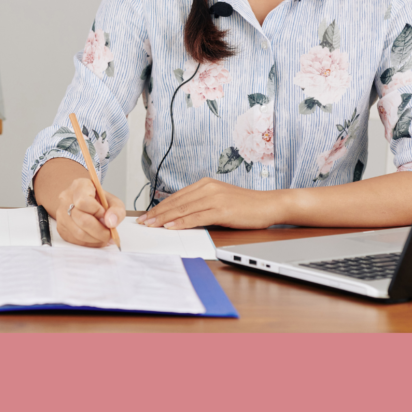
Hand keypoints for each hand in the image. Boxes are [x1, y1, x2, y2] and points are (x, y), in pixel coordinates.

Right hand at [56, 177, 125, 246]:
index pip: (83, 201)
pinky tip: (96, 239)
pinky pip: (74, 240)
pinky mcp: (61, 228)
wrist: (88, 203)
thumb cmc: (99, 201)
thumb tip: (111, 222)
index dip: (96, 211)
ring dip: (95, 239)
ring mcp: (61, 214)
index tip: (105, 215)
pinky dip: (88, 243)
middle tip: (109, 234)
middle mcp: (66, 198)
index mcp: (79, 186)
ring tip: (104, 237)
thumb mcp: (113, 201)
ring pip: (78, 233)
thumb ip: (116, 210)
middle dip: (99, 231)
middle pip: (81, 220)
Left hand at [136, 178, 278, 229]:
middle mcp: (208, 188)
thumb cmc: (245, 205)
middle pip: (176, 202)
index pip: (177, 196)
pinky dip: (181, 223)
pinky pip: (196, 217)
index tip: (147, 215)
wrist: (268, 204)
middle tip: (143, 222)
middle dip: (157, 213)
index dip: (160, 206)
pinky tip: (170, 227)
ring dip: (164, 218)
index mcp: (205, 184)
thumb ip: (202, 203)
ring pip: (183, 209)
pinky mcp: (221, 210)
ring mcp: (214, 198)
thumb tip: (181, 215)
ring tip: (151, 225)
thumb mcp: (220, 199)